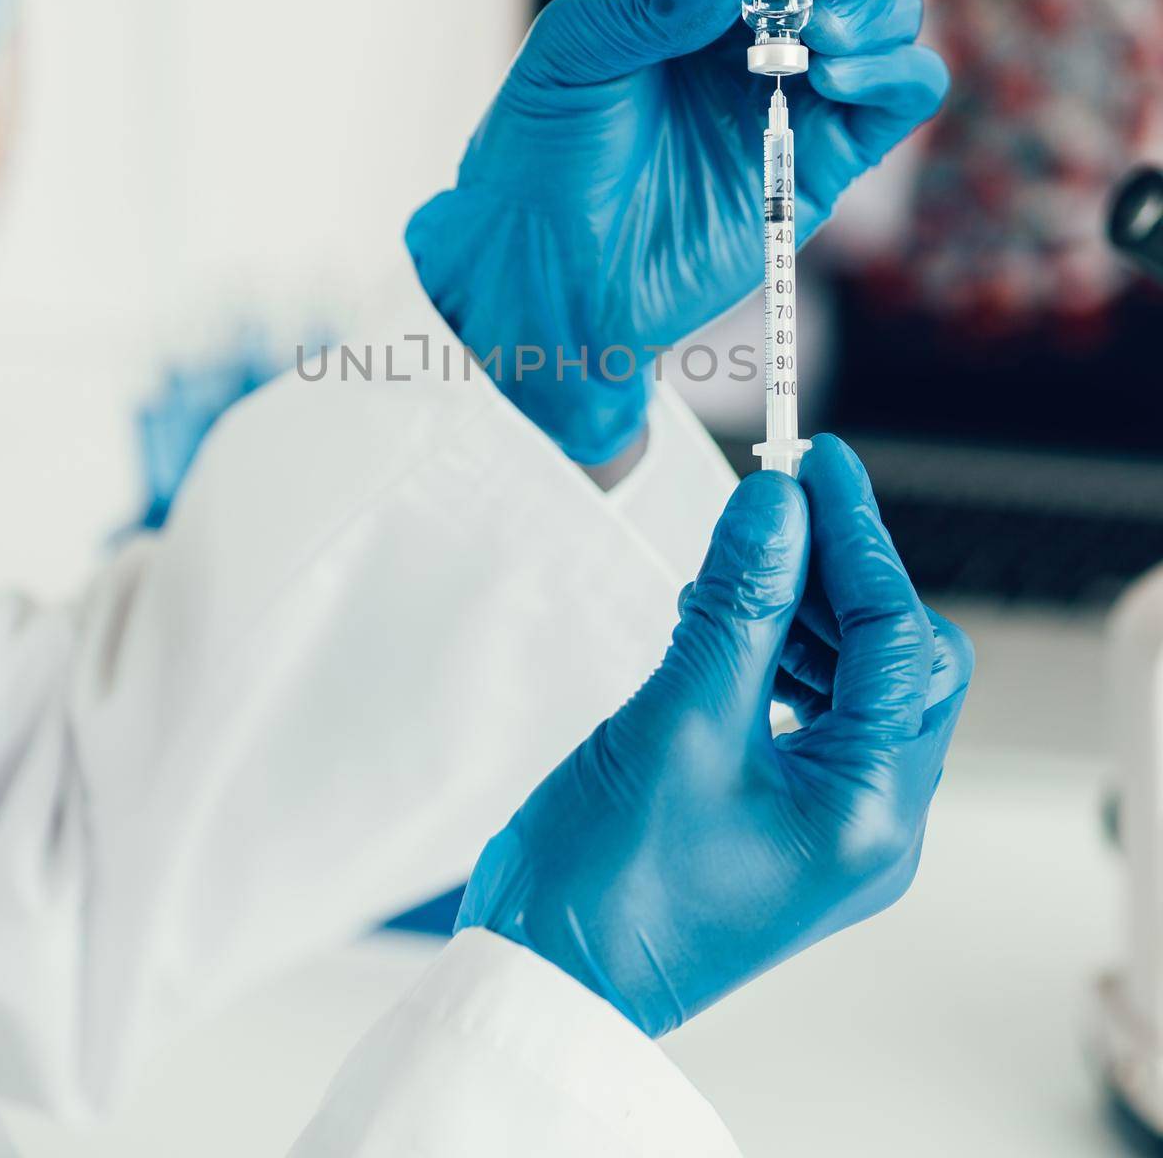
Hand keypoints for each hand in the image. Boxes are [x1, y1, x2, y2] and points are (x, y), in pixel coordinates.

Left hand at [406, 0, 948, 464]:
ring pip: (882, 24)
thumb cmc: (542, 157)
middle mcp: (742, 37)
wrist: (547, 272)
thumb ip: (653, 4)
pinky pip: (896, 105)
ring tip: (821, 36)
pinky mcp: (820, 165)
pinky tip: (841, 76)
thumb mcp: (571, 59)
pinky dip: (898, 76)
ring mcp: (786, 98)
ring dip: (874, 10)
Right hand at [455, 437, 972, 1035]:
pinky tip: (724, 622)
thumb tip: (776, 507)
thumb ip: (738, 604)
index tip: (819, 464)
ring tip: (739, 566)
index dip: (856, 538)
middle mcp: (871, 820)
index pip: (895, 638)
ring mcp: (830, 822)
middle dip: (840, 574)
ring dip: (804, 610)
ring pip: (853, 680)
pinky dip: (776, 653)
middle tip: (781, 503)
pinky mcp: (786, 814)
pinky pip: (810, 711)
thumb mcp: (678, 720)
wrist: (547, 978)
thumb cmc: (606, 885)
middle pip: (895, 659)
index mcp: (869, 809)